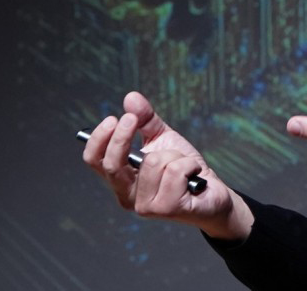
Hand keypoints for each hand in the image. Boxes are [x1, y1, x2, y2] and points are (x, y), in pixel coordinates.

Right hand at [81, 91, 253, 239]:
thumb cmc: (183, 168)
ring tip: (183, 165)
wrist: (212, 193)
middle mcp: (127, 196)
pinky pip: (175, 171)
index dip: (99, 139)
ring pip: (153, 163)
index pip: (94, 161)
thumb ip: (144, 119)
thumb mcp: (162, 138)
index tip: (113, 118)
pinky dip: (189, 164)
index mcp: (121, 178)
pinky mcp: (166, 209)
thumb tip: (130, 97)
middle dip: (122, 137)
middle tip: (131, 118)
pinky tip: (193, 176)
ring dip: (174, 155)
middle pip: (112, 165)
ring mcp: (145, 206)